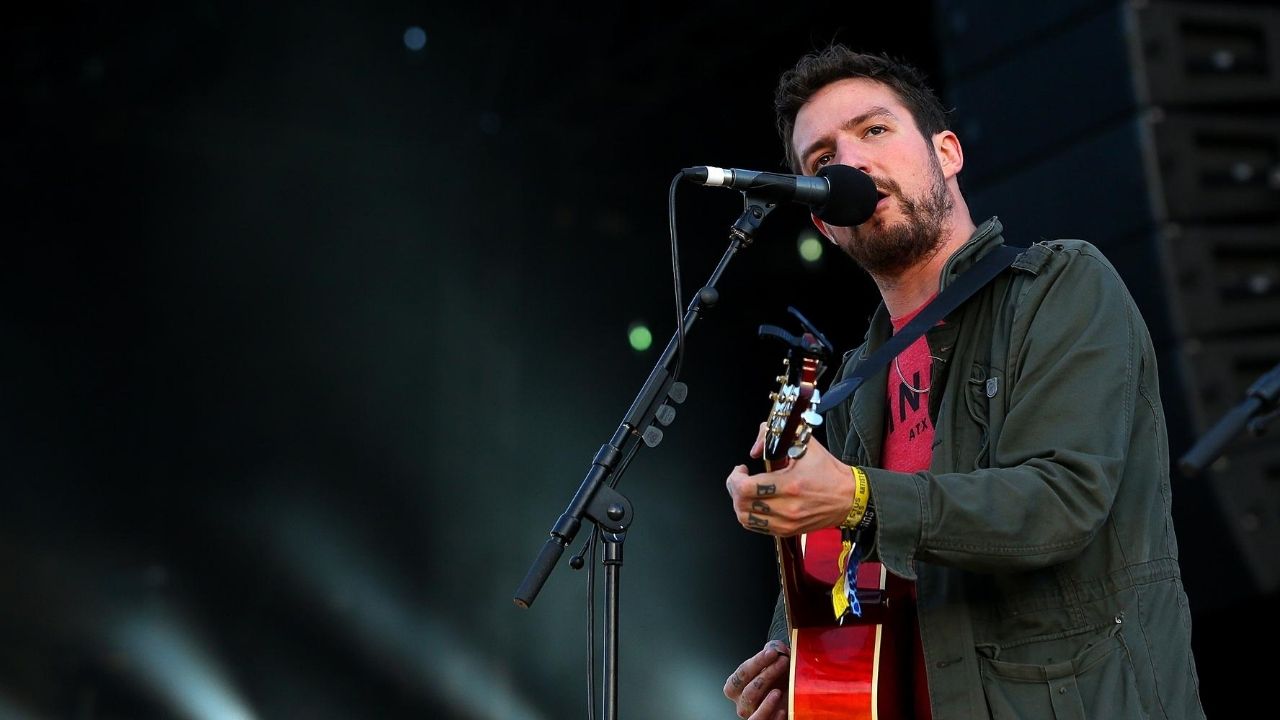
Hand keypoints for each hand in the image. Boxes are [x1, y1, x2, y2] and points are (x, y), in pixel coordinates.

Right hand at [724, 640, 789, 718]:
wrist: (786, 696)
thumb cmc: (777, 679)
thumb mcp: (774, 663)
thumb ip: (773, 651)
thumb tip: (776, 647)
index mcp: (736, 686)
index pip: (742, 673)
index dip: (757, 662)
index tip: (772, 652)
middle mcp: (741, 702)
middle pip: (748, 690)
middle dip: (766, 674)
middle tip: (783, 662)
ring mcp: (752, 714)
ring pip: (754, 708)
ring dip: (766, 698)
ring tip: (779, 690)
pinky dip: (773, 717)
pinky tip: (783, 709)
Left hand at [725, 426, 853, 536]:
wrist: (849, 498)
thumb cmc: (828, 472)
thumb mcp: (806, 443)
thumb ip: (775, 436)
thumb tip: (756, 447)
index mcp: (790, 485)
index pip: (745, 488)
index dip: (735, 478)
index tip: (741, 469)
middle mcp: (787, 508)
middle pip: (741, 505)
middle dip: (734, 488)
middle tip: (740, 478)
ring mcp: (786, 523)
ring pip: (745, 519)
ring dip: (739, 503)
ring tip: (746, 491)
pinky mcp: (788, 531)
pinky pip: (757, 527)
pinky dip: (750, 515)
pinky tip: (756, 502)